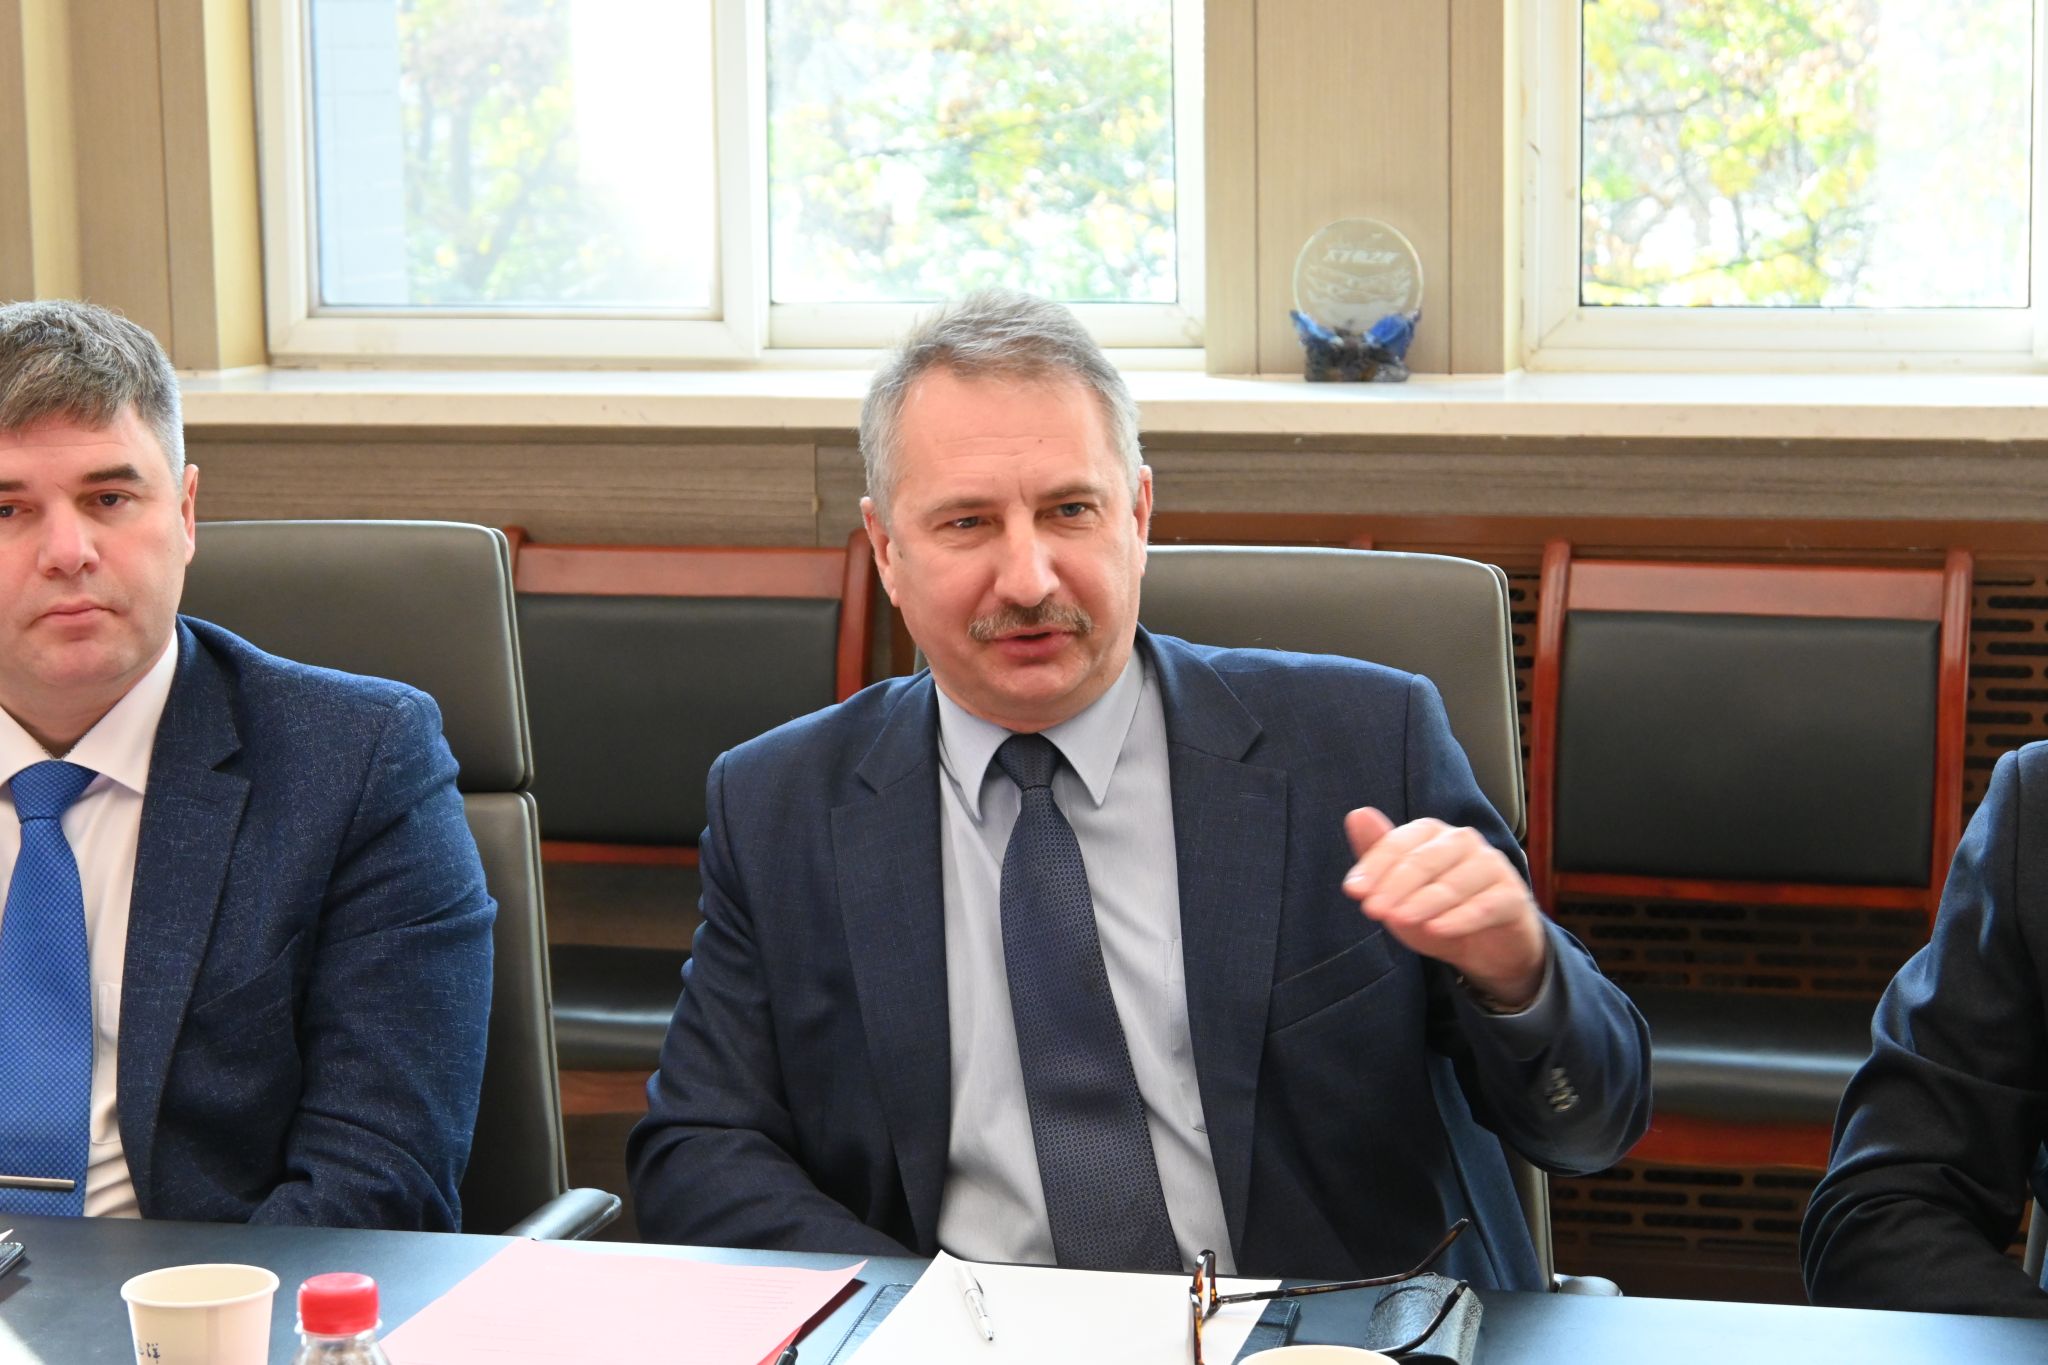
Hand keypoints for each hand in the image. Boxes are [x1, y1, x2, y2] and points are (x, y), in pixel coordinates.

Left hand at [1341, 807, 1548, 1006]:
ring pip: (1453, 882)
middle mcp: (1463, 842)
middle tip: (1373, 910)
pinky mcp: (1513, 895)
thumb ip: (1376, 856)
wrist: (1488, 946)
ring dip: (1424, 903)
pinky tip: (1437, 929)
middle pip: (1424, 861)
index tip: (1353, 891)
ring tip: (1400, 921)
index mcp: (1431, 834)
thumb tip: (1356, 815)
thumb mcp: (1399, 890)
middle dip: (1395, 886)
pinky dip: (1460, 918)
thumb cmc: (1437, 910)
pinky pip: (1486, 905)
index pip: (1399, 844)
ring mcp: (1491, 866)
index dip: (1374, 867)